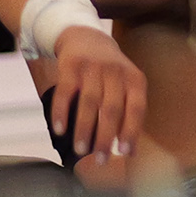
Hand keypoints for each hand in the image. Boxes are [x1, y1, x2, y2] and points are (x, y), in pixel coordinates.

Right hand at [42, 25, 145, 166]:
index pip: (136, 108)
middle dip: (105, 137)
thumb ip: (129, 114)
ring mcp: (92, 68)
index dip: (131, 131)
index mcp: (134, 79)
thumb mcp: (127, 86)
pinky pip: (65, 92)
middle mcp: (115, 72)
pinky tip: (59, 129)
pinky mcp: (70, 66)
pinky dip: (61, 112)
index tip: (124, 153)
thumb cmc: (110, 71)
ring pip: (88, 103)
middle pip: (111, 109)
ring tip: (80, 150)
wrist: (86, 37)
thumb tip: (130, 152)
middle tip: (100, 159)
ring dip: (84, 130)